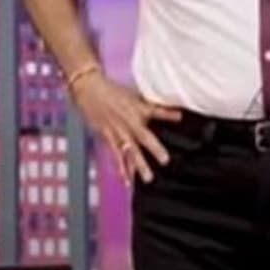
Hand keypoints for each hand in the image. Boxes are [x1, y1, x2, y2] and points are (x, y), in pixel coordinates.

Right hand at [71, 72, 182, 186]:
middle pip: (144, 137)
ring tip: (148, 178)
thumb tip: (159, 111)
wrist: (89, 89)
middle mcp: (130, 121)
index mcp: (138, 108)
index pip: (156, 110)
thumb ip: (146, 105)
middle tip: (165, 160)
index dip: (169, 114)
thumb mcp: (133, 94)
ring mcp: (118, 131)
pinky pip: (115, 154)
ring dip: (139, 165)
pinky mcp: (108, 137)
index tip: (180, 117)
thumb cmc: (111, 91)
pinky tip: (126, 180)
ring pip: (130, 150)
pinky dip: (121, 168)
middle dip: (155, 149)